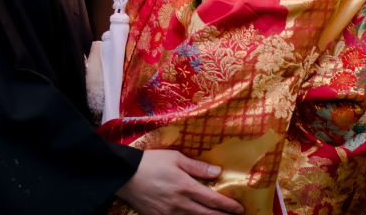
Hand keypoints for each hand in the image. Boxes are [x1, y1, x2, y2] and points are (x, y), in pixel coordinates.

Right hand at [116, 150, 243, 214]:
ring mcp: (170, 214)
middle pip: (207, 214)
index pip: (212, 199)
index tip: (239, 208)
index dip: (228, 205)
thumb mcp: (174, 157)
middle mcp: (180, 203)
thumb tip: (216, 172)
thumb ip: (196, 166)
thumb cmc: (151, 162)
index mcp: (185, 186)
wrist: (126, 176)